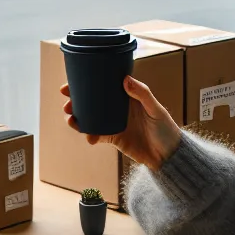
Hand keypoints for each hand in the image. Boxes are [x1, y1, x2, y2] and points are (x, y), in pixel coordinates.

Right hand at [62, 76, 182, 171]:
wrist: (168, 154)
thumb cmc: (166, 128)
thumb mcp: (155, 109)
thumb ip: (142, 94)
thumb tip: (125, 79)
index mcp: (126, 96)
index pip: (103, 86)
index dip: (85, 83)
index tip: (70, 84)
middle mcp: (117, 108)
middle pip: (91, 101)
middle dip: (75, 102)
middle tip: (67, 103)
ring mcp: (113, 123)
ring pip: (90, 118)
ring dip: (77, 118)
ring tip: (71, 120)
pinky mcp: (113, 138)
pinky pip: (96, 135)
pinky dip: (90, 136)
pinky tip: (89, 138)